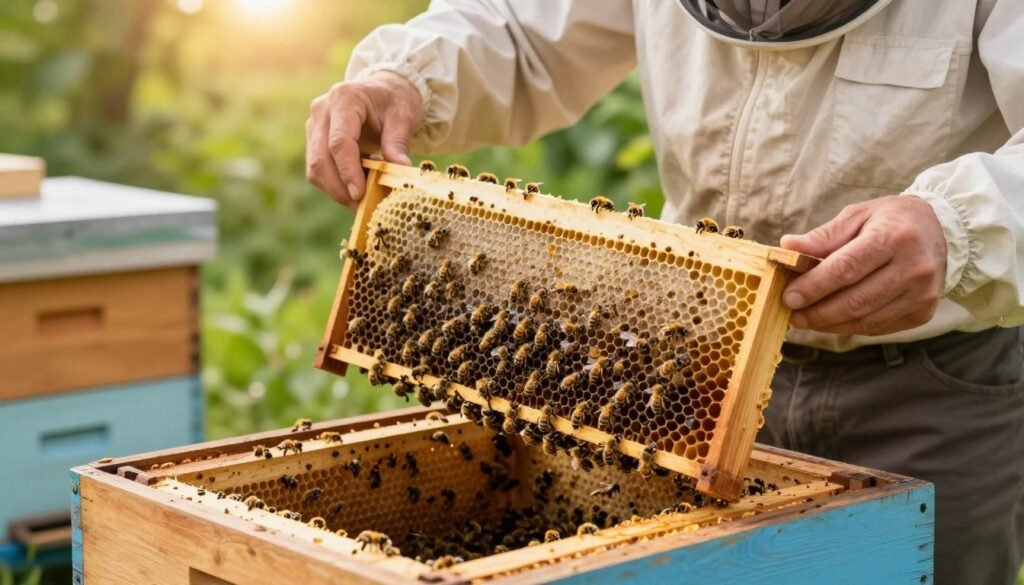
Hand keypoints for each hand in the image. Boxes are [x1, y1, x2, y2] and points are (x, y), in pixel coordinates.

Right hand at [306, 71, 422, 207]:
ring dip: (336, 189)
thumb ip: (398, 143)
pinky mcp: (314, 138)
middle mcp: (322, 110)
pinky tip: (356, 187)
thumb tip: (400, 171)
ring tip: (362, 199)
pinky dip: (335, 184)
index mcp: (344, 98)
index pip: (339, 142)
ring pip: (315, 167)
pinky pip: (318, 168)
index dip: (348, 172)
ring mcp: (314, 124)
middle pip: (321, 158)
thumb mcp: (404, 117)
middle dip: (339, 188)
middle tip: (361, 207)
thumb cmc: (395, 101)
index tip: (360, 194)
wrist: (384, 89)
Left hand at [780, 196, 946, 335]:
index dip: (814, 287)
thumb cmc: (891, 220)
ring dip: (831, 324)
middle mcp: (913, 268)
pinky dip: (851, 327)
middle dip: (818, 312)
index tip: (788, 297)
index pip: (846, 269)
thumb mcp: (858, 216)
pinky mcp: (924, 312)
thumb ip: (823, 236)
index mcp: (894, 237)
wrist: (942, 231)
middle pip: (855, 300)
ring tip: (807, 320)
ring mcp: (922, 294)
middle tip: (793, 315)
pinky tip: (833, 321)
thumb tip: (787, 247)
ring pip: (866, 320)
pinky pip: (879, 327)